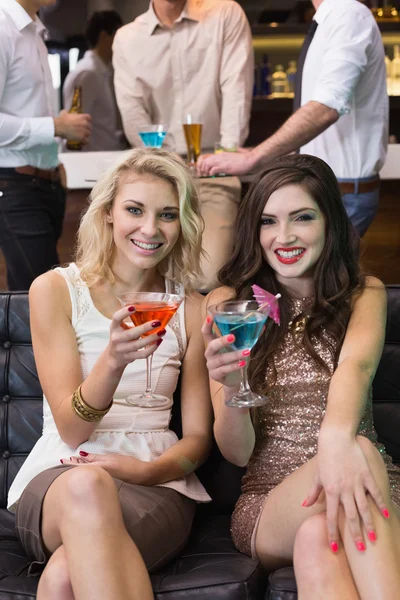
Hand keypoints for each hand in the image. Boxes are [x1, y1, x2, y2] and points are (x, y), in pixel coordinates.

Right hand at [54, 110, 91, 143]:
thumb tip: (66, 112)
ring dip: (86, 135)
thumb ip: (68, 113)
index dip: (87, 120)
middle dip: (86, 128)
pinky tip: (82, 142)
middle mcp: (85, 123)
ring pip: (88, 133)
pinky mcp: (82, 137)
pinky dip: (85, 141)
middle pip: (89, 126)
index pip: (89, 117)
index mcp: (82, 117)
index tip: (84, 122)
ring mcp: (84, 130)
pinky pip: (87, 140)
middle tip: (81, 131)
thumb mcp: (65, 113)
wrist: (59, 127)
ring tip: (81, 137)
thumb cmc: (61, 120)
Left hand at [60, 452, 150, 483]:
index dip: (69, 464)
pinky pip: (93, 474)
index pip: (79, 467)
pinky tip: (87, 469)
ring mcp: (103, 478)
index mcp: (97, 470)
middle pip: (81, 471)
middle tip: (62, 462)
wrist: (142, 476)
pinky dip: (87, 470)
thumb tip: (80, 455)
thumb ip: (96, 458)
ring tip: (71, 464)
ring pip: (87, 472)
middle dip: (72, 467)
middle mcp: (98, 475)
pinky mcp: (107, 479)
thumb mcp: (111, 459)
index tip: (61, 460)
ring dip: (79, 468)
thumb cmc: (128, 465)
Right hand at [107, 305, 165, 370]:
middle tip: (157, 322)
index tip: (134, 307)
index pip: (116, 318)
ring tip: (162, 331)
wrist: (114, 356)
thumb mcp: (122, 327)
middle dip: (145, 327)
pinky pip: (143, 354)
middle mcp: (116, 338)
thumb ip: (133, 320)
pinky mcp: (129, 357)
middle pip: (131, 333)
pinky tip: (159, 341)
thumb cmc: (122, 337)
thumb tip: (153, 309)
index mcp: (114, 327)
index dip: (124, 312)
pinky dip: (152, 348)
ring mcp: (122, 349)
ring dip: (152, 338)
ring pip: (138, 344)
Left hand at [197, 149, 255, 176]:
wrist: (250, 160)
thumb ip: (224, 161)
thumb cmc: (242, 161)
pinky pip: (213, 169)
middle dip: (201, 169)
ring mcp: (222, 161)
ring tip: (207, 176)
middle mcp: (219, 156)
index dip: (201, 164)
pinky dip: (211, 174)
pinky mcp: (225, 166)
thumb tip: (219, 167)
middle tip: (202, 176)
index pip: (205, 157)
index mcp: (220, 154)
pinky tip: (213, 176)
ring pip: (207, 164)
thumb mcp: (230, 159)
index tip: (201, 171)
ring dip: (205, 171)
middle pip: (204, 161)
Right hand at [202, 315, 248, 388]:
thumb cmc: (234, 359)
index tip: (211, 317)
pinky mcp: (215, 375)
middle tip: (233, 337)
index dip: (207, 325)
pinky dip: (233, 366)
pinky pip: (224, 370)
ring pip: (221, 359)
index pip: (206, 333)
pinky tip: (242, 364)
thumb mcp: (239, 348)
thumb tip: (262, 326)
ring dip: (234, 355)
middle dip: (222, 341)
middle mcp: (210, 353)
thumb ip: (247, 338)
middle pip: (211, 345)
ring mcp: (211, 365)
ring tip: (247, 352)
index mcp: (213, 343)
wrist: (233, 379)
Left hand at [304, 435, 387, 551]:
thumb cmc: (325, 457)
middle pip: (350, 517)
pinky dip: (381, 504)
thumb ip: (313, 492)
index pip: (330, 517)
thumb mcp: (317, 475)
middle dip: (355, 535)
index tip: (335, 549)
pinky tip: (387, 516)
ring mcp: (357, 482)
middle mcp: (344, 489)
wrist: (336, 438)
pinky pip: (375, 492)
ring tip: (374, 539)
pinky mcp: (367, 475)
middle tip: (360, 550)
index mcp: (330, 491)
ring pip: (364, 508)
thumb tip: (304, 506)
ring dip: (369, 524)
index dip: (332, 534)